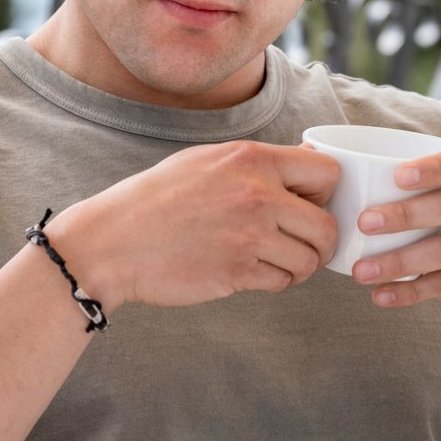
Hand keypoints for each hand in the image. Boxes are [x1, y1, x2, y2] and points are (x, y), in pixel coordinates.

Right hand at [44, 141, 339, 311]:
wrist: (112, 242)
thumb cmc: (155, 200)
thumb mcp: (205, 160)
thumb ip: (255, 162)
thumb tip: (307, 158)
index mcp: (251, 159)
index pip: (328, 172)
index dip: (326, 192)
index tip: (310, 204)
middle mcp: (257, 194)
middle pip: (328, 225)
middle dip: (321, 240)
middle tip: (302, 244)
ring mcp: (249, 235)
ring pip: (310, 259)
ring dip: (300, 266)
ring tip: (278, 262)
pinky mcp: (237, 272)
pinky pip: (282, 282)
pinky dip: (275, 282)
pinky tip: (253, 272)